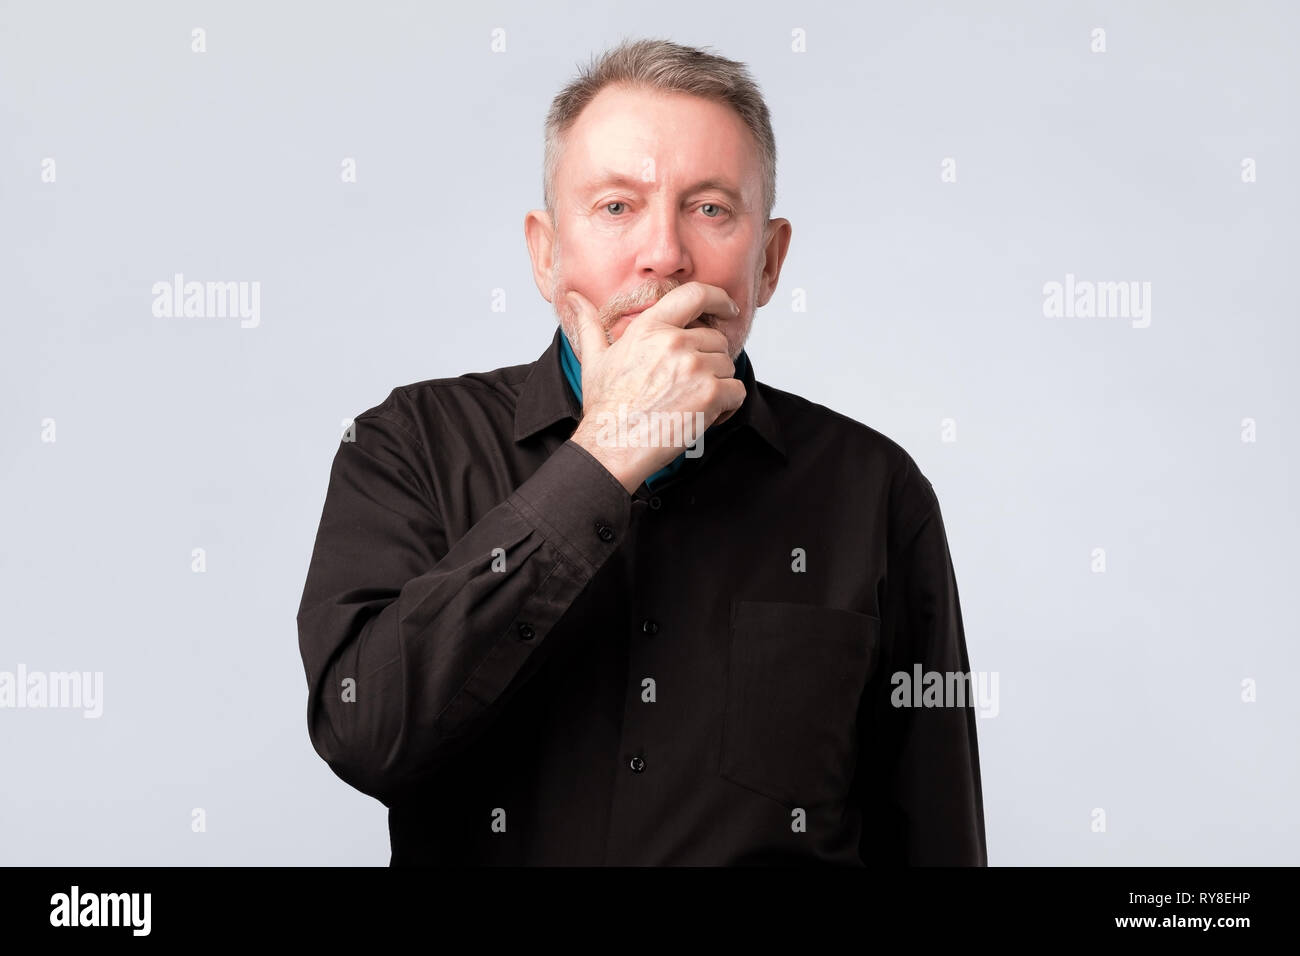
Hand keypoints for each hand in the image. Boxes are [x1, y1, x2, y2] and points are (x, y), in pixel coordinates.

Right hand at [565, 282, 747, 491]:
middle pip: (716, 340)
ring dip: (717, 386)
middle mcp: (674, 341)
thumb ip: (589, 324)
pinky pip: (737, 391)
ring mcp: (694, 367)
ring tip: (690, 403)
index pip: (695, 294)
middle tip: (687, 387)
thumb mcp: (594, 358)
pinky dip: (728, 406)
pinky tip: (705, 417)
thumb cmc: (605, 406)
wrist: (612, 446)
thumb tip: (572, 297)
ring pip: (727, 367)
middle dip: (709, 362)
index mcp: (650, 327)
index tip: (729, 308)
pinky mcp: (710, 394)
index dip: (719, 298)